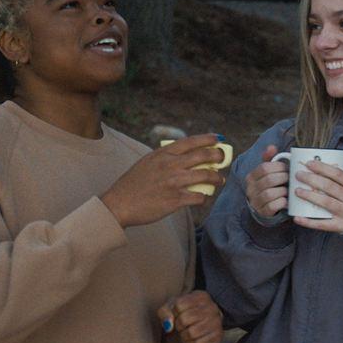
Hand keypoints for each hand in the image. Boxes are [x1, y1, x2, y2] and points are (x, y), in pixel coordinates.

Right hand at [100, 134, 227, 227]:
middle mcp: (170, 165)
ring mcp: (174, 182)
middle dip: (218, 157)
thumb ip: (166, 157)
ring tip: (220, 180)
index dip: (208, 139)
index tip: (218, 140)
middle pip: (204, 156)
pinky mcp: (175, 200)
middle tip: (222, 160)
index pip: (191, 141)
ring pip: (207, 176)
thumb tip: (187, 155)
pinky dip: (204, 197)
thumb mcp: (148, 162)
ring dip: (218, 178)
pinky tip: (203, 197)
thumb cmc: (133, 183)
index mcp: (163, 154)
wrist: (119, 203)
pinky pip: (199, 196)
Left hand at [157, 291, 223, 342]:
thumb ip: (165, 312)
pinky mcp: (217, 336)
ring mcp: (216, 322)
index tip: (177, 314)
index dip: (174, 312)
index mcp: (201, 296)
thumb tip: (168, 325)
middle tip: (181, 325)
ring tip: (187, 331)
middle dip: (178, 325)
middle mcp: (212, 307)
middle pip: (184, 319)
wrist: (202, 323)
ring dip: (184, 335)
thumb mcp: (173, 307)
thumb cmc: (185, 312)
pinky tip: (193, 339)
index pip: (179, 305)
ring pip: (191, 333)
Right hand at [245, 144, 289, 217]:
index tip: (288, 168)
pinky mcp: (263, 212)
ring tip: (290, 189)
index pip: (264, 167)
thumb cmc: (269, 186)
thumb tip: (272, 147)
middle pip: (269, 180)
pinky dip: (283, 202)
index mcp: (251, 176)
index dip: (279, 166)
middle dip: (284, 178)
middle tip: (292, 178)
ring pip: (270, 193)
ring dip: (284, 190)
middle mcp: (251, 189)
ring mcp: (256, 201)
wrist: (264, 207)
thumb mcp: (267, 172)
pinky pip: (274, 205)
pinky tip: (288, 200)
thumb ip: (269, 159)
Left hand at [291, 158, 342, 233]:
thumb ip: (339, 180)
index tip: (308, 163)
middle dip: (311, 179)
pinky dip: (308, 221)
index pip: (337, 174)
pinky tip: (297, 217)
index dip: (322, 167)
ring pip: (325, 202)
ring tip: (297, 191)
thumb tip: (315, 169)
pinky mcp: (340, 226)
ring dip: (309, 196)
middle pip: (329, 187)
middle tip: (298, 175)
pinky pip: (322, 224)